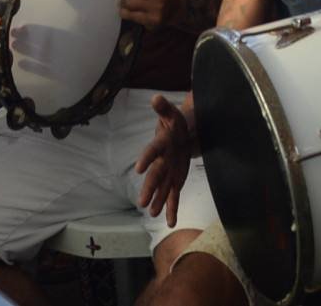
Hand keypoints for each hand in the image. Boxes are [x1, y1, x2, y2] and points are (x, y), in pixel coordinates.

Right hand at [133, 94, 195, 223]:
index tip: (139, 169)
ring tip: (152, 214)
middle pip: (156, 176)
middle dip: (150, 189)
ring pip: (163, 189)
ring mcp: (168, 173)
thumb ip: (164, 108)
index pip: (152, 151)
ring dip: (158, 202)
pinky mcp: (176, 181)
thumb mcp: (172, 114)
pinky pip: (174, 197)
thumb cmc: (175, 124)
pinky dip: (172, 210)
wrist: (181, 136)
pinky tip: (171, 223)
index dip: (146, 159)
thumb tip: (156, 98)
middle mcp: (162, 161)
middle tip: (141, 203)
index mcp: (161, 144)